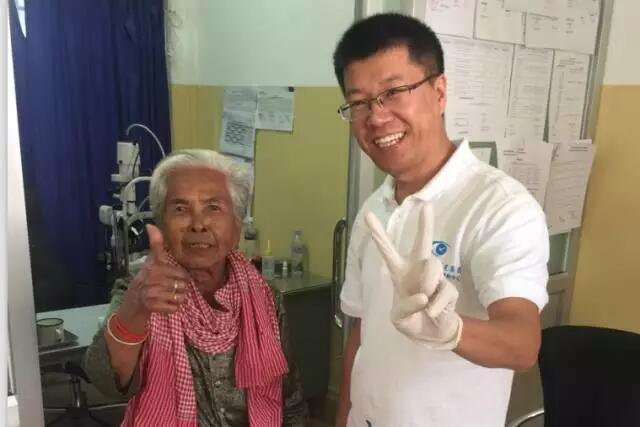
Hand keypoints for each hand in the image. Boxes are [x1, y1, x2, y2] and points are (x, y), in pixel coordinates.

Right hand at [117, 224, 190, 328]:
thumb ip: (155, 244)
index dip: (182, 277)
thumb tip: (150, 225)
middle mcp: (151, 278)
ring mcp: (150, 293)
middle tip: (171, 288)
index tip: (176, 277)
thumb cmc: (146, 279)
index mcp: (154, 266)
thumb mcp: (151, 261)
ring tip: (169, 296)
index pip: (181, 273)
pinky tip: (165, 304)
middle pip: (182, 285)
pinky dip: (173, 308)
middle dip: (181, 288)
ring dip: (178, 299)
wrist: (132, 303)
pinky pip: (174, 308)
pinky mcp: (151, 306)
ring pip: (180, 297)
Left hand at [364, 202, 461, 349]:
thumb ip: (406, 308)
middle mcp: (417, 269)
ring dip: (428, 283)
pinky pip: (444, 291)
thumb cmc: (411, 321)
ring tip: (424, 300)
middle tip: (426, 205)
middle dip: (425, 224)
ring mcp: (435, 278)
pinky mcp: (449, 289)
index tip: (368, 215)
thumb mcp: (399, 319)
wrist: (433, 335)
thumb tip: (423, 296)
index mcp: (399, 273)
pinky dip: (436, 306)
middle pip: (422, 242)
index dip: (378, 233)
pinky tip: (432, 313)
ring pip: (434, 267)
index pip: (387, 250)